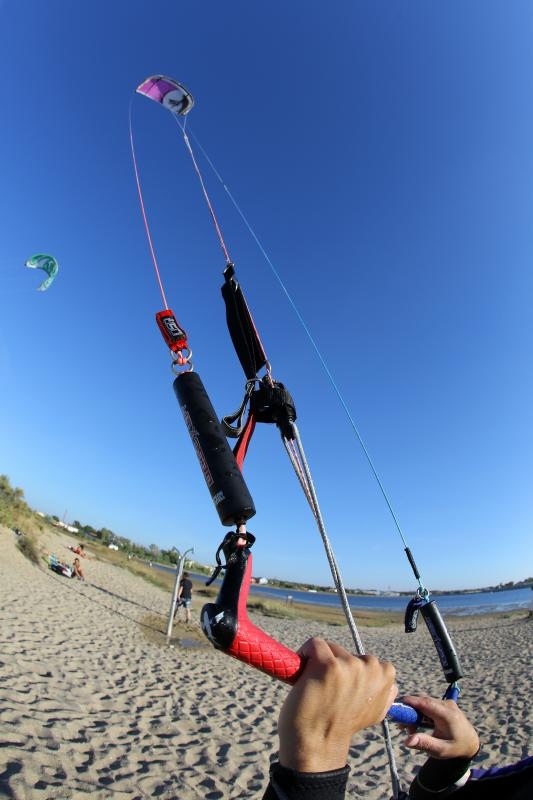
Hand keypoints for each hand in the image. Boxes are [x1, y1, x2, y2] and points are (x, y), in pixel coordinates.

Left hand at [278, 637, 396, 771]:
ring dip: (322, 661)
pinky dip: (305, 652)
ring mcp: (351, 666)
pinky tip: (302, 672)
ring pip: (332, 649)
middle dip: (339, 666)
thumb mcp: (374, 713)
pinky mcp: (330, 664)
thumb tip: (391, 686)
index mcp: (386, 680)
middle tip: (329, 690)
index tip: (344, 690)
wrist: (317, 744)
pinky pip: (315, 644)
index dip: (354, 674)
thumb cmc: (340, 727)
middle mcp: (372, 671)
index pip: (371, 663)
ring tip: (317, 686)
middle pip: (350, 654)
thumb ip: (383, 696)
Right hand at [401, 695, 478, 759]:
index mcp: (447, 714)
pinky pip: (429, 704)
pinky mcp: (445, 704)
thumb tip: (407, 741)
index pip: (426, 703)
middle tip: (401, 725)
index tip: (397, 705)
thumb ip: (425, 744)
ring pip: (424, 702)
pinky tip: (417, 724)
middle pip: (423, 702)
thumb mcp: (441, 750)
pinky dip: (421, 712)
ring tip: (410, 729)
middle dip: (410, 711)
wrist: (471, 743)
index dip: (411, 702)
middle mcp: (447, 705)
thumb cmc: (455, 748)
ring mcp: (446, 703)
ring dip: (415, 713)